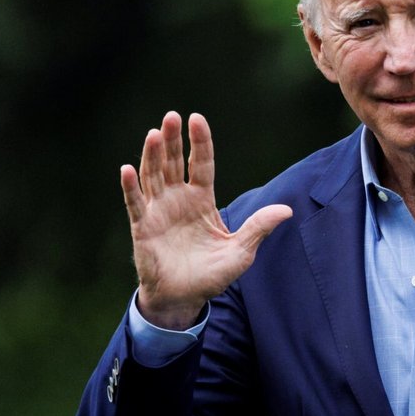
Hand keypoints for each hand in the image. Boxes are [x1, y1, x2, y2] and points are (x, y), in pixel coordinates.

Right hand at [120, 112, 291, 327]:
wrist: (184, 299)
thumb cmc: (212, 275)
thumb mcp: (241, 251)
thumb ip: (258, 228)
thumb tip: (287, 210)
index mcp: (202, 201)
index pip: (201, 165)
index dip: (199, 142)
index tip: (196, 119)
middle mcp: (178, 200)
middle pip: (174, 163)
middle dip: (173, 140)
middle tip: (171, 116)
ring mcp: (158, 211)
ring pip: (153, 177)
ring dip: (152, 156)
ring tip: (153, 134)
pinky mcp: (142, 227)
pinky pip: (135, 203)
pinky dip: (131, 187)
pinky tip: (127, 169)